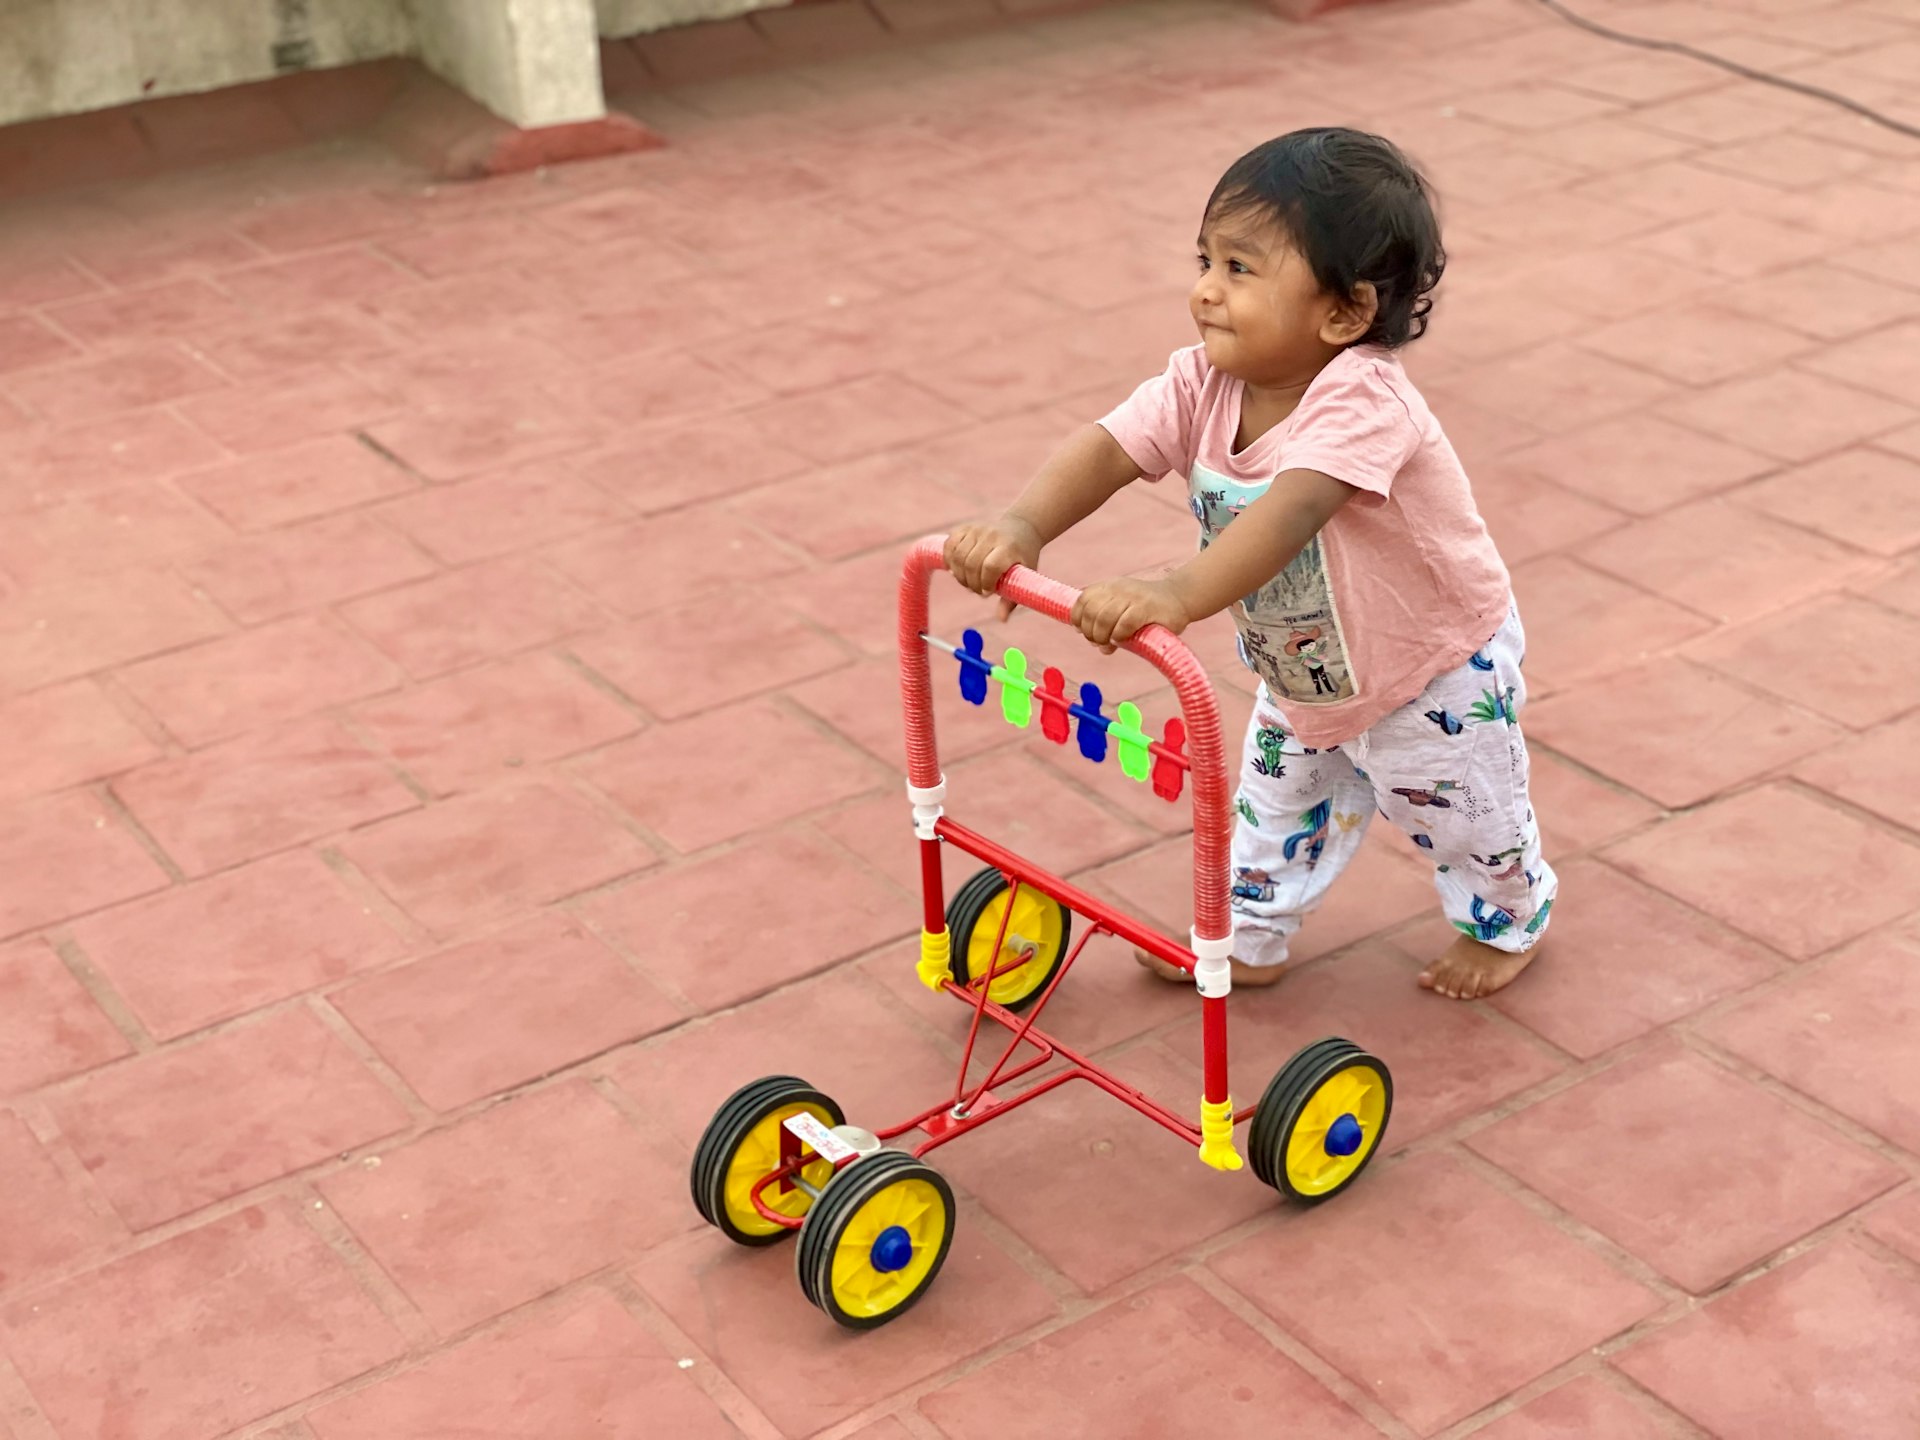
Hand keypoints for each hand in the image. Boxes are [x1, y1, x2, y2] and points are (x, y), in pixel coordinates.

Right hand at [943, 518, 1041, 620]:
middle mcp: (992, 536)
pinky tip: (956, 569)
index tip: (988, 591)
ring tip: (968, 581)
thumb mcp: (1023, 578)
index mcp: (1008, 548)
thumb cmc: (1022, 558)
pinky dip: (949, 560)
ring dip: (959, 575)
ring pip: (957, 556)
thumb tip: (1001, 620)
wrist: (1021, 529)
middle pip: (971, 563)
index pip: (991, 566)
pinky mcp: (965, 528)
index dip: (985, 582)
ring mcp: (976, 529)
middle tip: (977, 590)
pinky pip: (949, 545)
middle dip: (971, 583)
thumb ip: (1011, 600)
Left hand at [1071, 577, 1191, 652]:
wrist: (1179, 599)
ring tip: (1109, 644)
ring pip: (1104, 618)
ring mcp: (1133, 597)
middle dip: (1090, 632)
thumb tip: (1095, 643)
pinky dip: (1119, 635)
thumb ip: (1106, 623)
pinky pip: (1124, 624)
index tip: (1084, 632)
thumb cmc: (1149, 610)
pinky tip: (1121, 640)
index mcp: (1109, 587)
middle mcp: (1118, 588)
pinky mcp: (1147, 608)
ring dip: (1102, 636)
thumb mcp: (1123, 610)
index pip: (1083, 600)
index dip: (1079, 619)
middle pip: (1091, 611)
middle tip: (1099, 643)